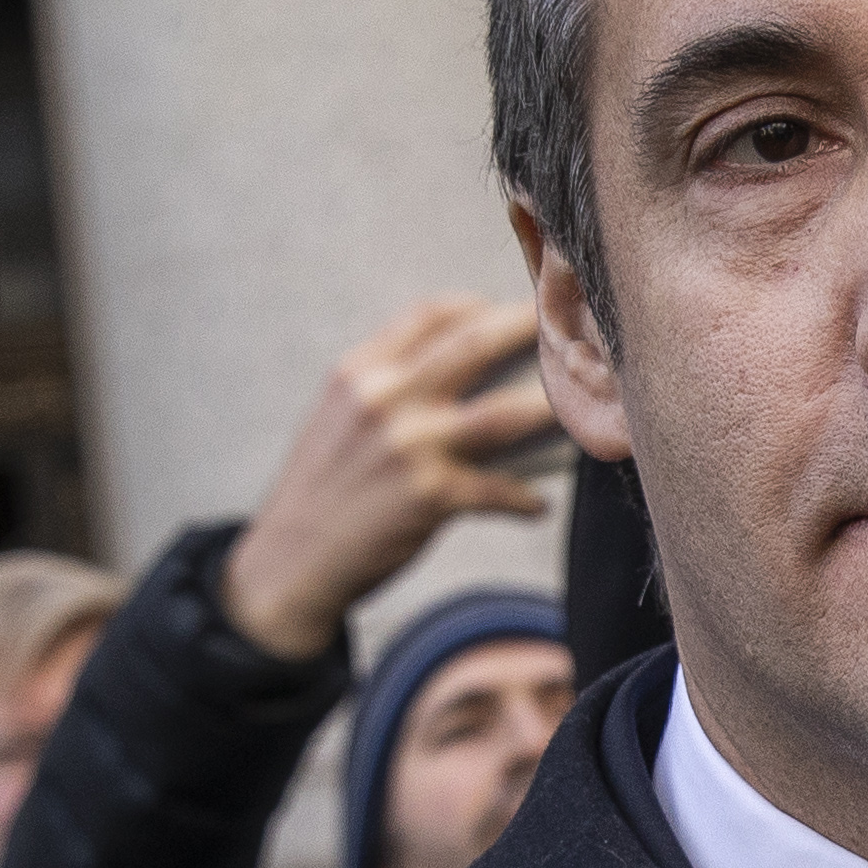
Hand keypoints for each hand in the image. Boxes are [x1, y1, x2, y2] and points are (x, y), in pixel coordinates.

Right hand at [218, 294, 559, 660]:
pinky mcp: (431, 497)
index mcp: (361, 371)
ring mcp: (411, 447)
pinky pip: (499, 490)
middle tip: (567, 331)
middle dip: (530, 328)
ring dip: (550, 409)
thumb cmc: (322, 488)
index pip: (430, 315)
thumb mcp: (338, 415)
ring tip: (576, 411)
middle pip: (477, 345)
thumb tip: (458, 364)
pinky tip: (534, 506)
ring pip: (505, 413)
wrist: (291, 561)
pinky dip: (523, 499)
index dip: (479, 306)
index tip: (508, 311)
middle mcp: (386, 399)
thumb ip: (387, 383)